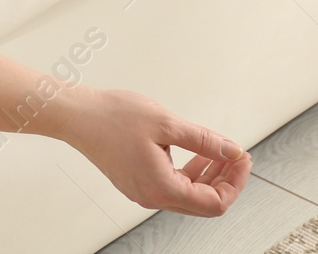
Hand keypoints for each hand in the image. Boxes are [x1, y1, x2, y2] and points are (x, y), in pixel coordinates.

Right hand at [57, 86, 250, 215]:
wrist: (74, 114)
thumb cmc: (111, 117)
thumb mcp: (166, 123)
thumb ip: (204, 141)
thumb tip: (231, 152)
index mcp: (161, 188)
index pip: (215, 202)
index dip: (236, 181)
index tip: (242, 159)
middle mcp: (151, 197)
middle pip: (204, 202)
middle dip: (225, 178)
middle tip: (236, 154)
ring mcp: (142, 191)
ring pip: (188, 194)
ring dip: (208, 175)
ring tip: (217, 151)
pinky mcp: (135, 181)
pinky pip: (172, 185)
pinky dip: (189, 172)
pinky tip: (194, 152)